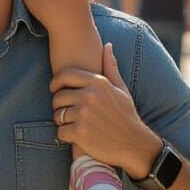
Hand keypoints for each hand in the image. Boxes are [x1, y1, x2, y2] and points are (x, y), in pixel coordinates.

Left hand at [50, 43, 160, 179]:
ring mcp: (84, 115)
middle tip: (64, 112)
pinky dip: (64, 135)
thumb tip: (108, 45)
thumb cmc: (126, 115)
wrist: (134, 144)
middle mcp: (89, 96)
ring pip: (57, 115)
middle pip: (58, 96)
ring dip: (60, 121)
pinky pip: (60, 131)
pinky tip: (73, 136)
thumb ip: (111, 67)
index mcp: (98, 83)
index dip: (55, 82)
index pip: (65, 75)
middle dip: (58, 105)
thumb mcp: (121, 89)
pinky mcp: (80, 133)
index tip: (55, 89)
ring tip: (70, 124)